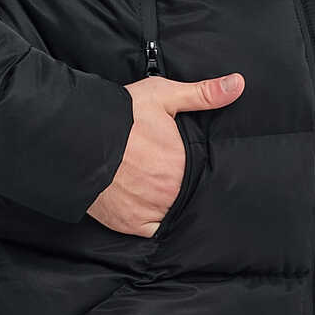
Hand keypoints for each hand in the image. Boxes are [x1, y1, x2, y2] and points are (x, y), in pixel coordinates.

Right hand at [88, 72, 245, 235]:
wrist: (75, 137)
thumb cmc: (121, 115)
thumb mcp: (164, 96)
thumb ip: (203, 94)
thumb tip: (238, 84)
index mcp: (183, 164)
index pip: (201, 175)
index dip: (194, 169)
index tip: (186, 164)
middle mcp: (169, 192)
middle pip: (185, 195)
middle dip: (180, 186)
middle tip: (168, 175)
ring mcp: (149, 211)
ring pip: (170, 214)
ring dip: (167, 205)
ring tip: (157, 190)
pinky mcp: (128, 224)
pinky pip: (150, 230)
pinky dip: (150, 221)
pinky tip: (146, 206)